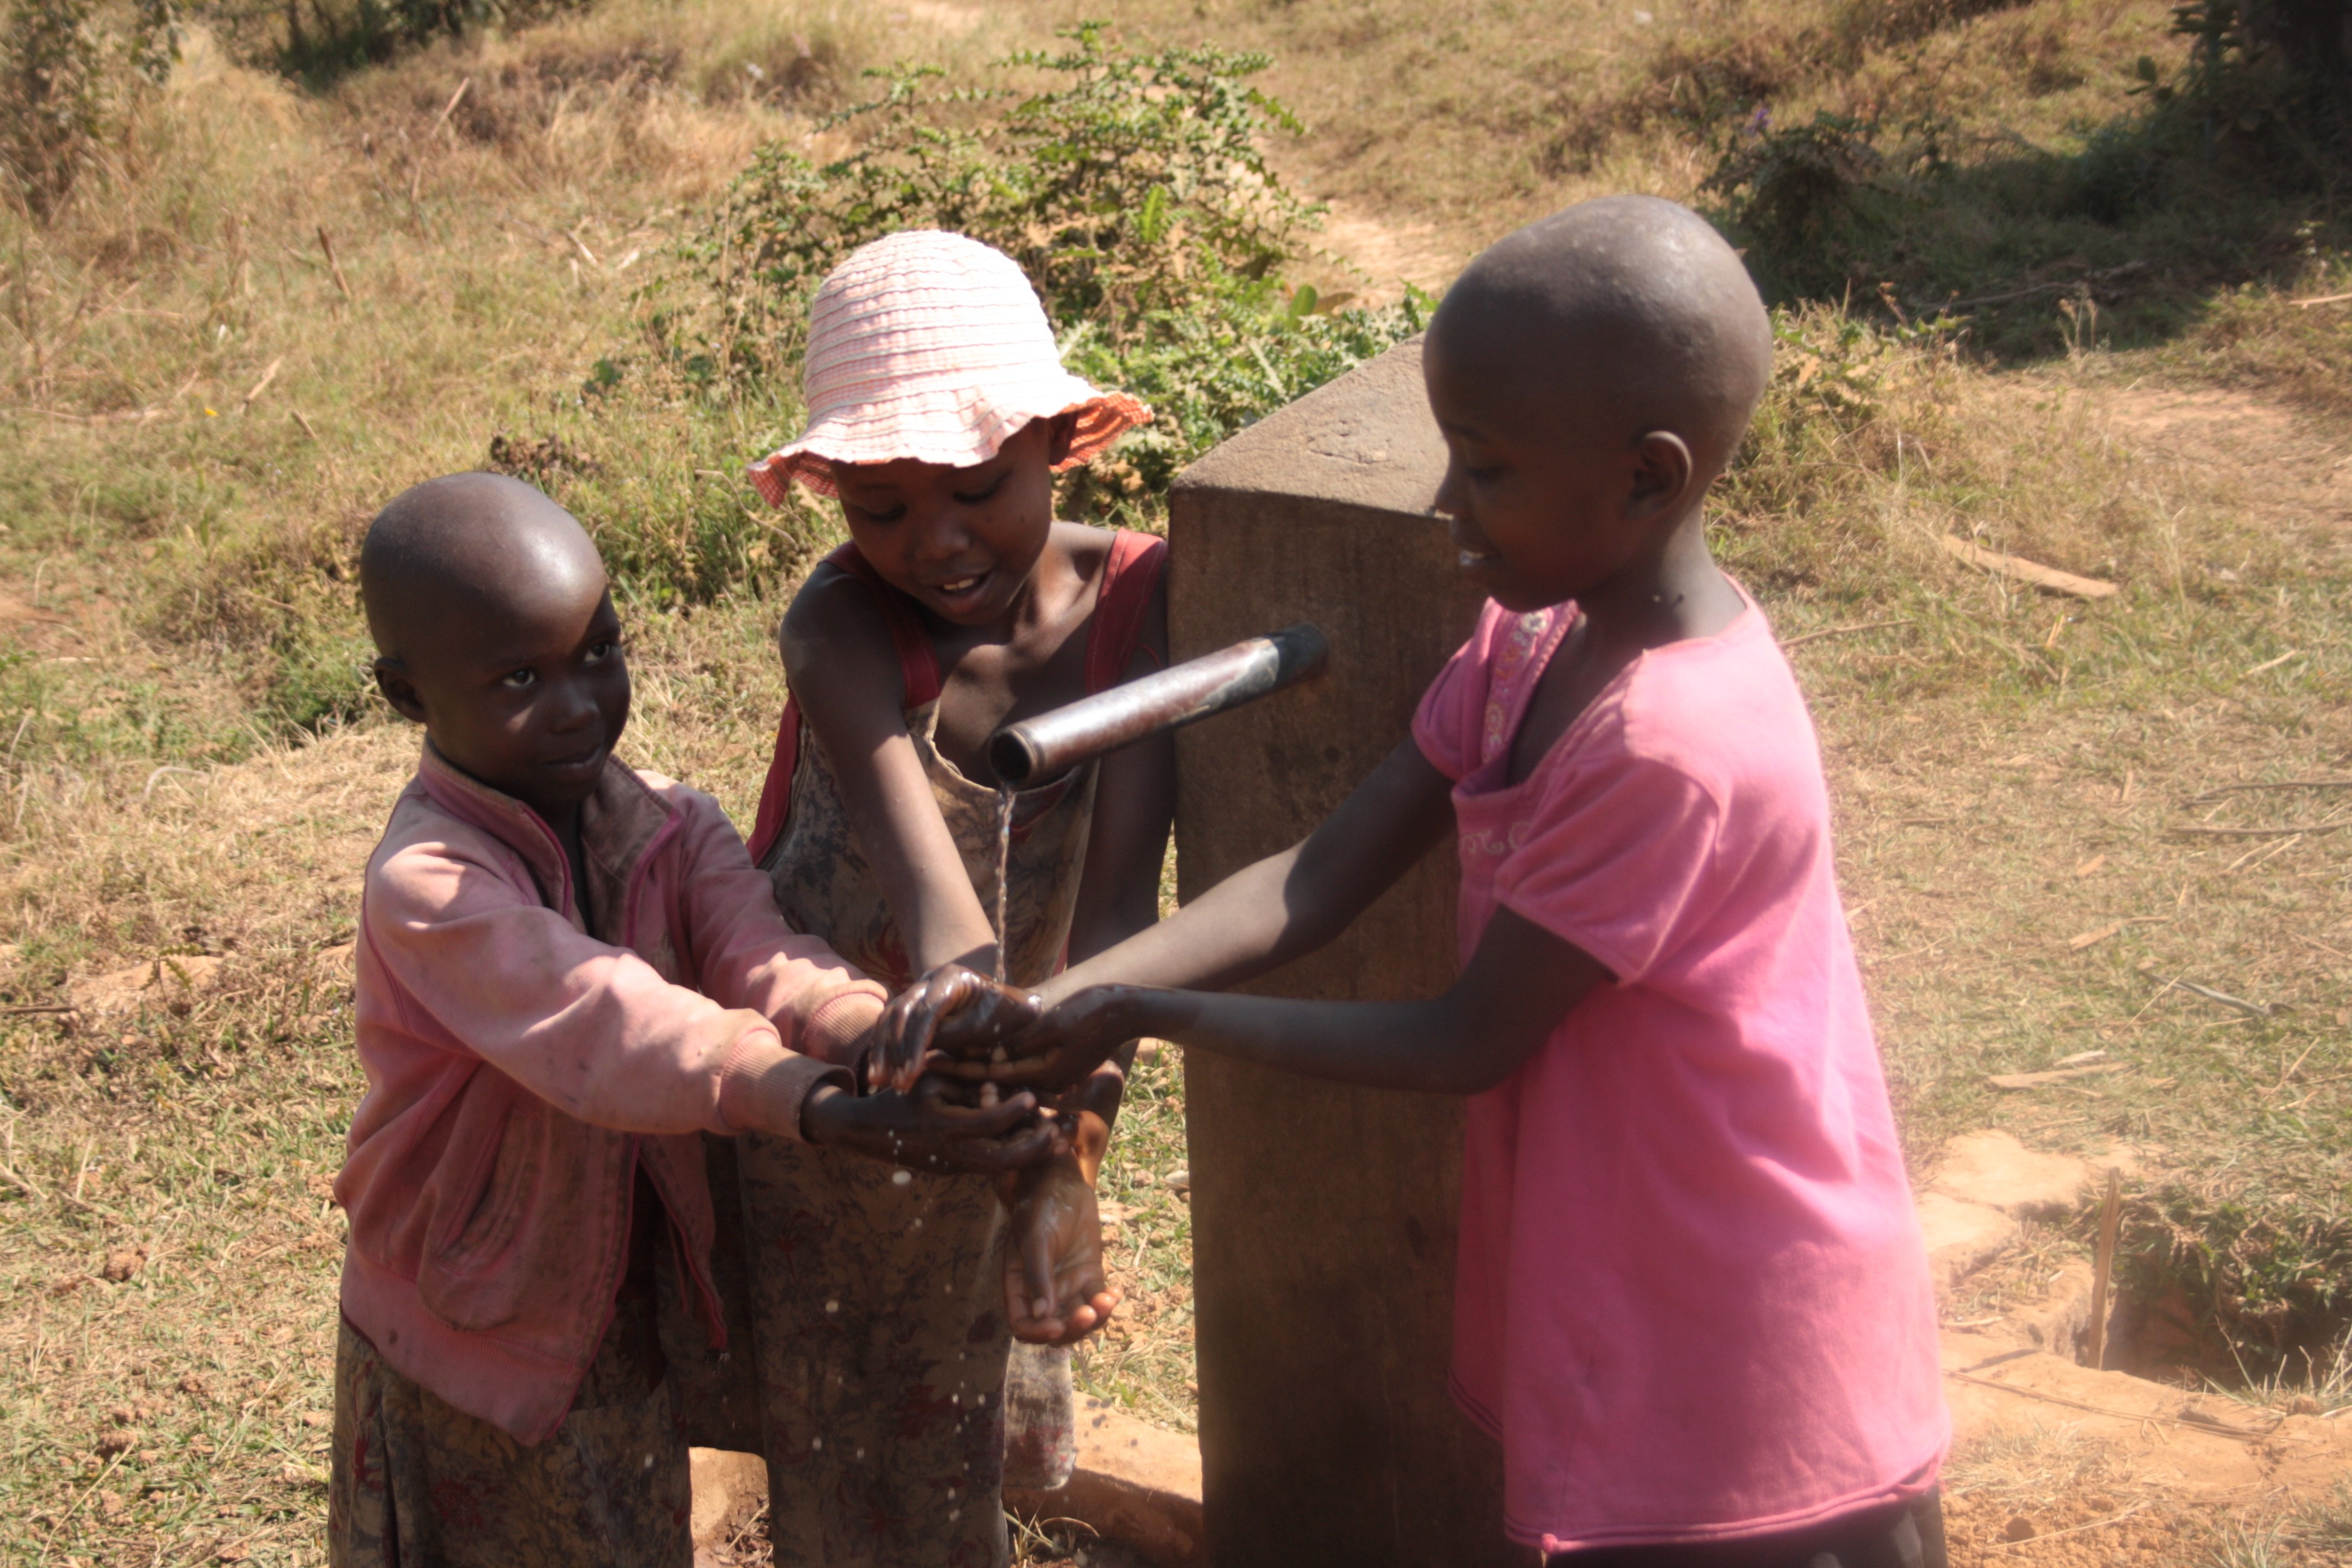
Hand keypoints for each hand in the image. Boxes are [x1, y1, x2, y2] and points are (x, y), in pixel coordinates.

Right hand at [800, 1078, 1062, 1174]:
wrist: (868, 1131)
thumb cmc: (901, 1094)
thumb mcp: (931, 1080)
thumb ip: (964, 1083)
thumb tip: (999, 1085)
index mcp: (943, 1124)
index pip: (988, 1122)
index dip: (1014, 1110)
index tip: (1032, 1096)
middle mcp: (951, 1152)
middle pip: (1003, 1159)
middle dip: (1035, 1147)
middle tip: (1059, 1131)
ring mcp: (953, 1165)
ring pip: (1001, 1168)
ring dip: (1030, 1156)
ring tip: (1058, 1142)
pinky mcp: (954, 1170)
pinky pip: (990, 1167)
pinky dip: (1014, 1156)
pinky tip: (1034, 1144)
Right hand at [869, 964, 1042, 1092]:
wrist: (1010, 1008)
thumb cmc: (1005, 1019)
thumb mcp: (988, 1028)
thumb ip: (956, 1034)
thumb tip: (923, 1048)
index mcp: (953, 977)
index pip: (927, 1011)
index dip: (916, 1044)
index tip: (912, 1074)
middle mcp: (931, 978)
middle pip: (903, 1012)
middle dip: (896, 1050)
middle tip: (895, 1083)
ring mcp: (919, 988)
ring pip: (890, 1017)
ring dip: (883, 1050)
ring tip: (878, 1080)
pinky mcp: (912, 1003)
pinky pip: (888, 1023)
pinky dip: (882, 1047)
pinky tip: (878, 1072)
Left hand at [933, 984, 1139, 1093]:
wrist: (1127, 1010)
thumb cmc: (1093, 1012)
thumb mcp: (1054, 1025)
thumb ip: (1022, 1043)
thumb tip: (989, 1056)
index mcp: (1045, 1075)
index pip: (993, 1075)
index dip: (960, 1067)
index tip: (930, 1061)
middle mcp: (1047, 1082)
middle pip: (996, 1082)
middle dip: (961, 1074)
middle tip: (925, 1068)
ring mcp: (1054, 1076)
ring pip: (1005, 1077)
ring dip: (976, 1070)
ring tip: (942, 1062)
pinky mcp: (1058, 1068)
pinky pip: (1020, 1071)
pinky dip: (997, 1065)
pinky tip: (976, 1054)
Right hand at [1003, 1153, 1120, 1344]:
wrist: (1062, 1181)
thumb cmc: (1041, 1206)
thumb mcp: (1036, 1238)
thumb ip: (1037, 1275)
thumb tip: (1041, 1315)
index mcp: (1019, 1285)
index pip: (1023, 1324)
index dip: (1038, 1333)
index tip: (1057, 1326)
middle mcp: (1042, 1291)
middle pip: (1055, 1329)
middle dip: (1073, 1329)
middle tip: (1089, 1313)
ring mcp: (1067, 1284)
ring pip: (1080, 1318)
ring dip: (1095, 1319)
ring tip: (1107, 1301)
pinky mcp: (1089, 1276)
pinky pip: (1098, 1301)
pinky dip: (1108, 1304)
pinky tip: (1115, 1293)